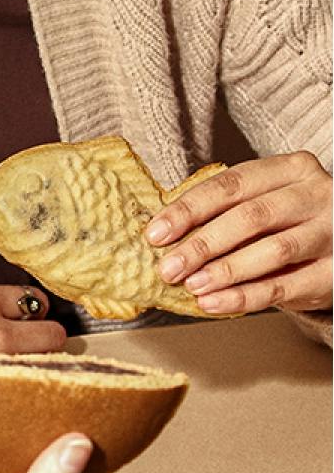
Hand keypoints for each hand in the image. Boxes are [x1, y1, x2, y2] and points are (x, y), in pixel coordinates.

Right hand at [0, 278, 67, 419]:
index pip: (35, 302)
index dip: (30, 312)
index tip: (26, 322)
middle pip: (54, 339)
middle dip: (44, 344)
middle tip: (29, 353)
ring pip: (38, 375)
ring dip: (29, 376)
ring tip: (13, 382)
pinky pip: (8, 405)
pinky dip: (6, 405)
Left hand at [146, 151, 331, 313]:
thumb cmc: (286, 222)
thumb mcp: (259, 202)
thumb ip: (220, 211)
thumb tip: (160, 233)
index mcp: (291, 169)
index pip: (232, 184)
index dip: (189, 209)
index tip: (155, 234)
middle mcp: (316, 195)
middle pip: (252, 217)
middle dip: (203, 244)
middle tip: (168, 267)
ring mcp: (331, 232)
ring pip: (274, 251)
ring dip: (225, 271)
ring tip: (192, 285)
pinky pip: (285, 286)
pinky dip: (244, 297)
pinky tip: (214, 302)